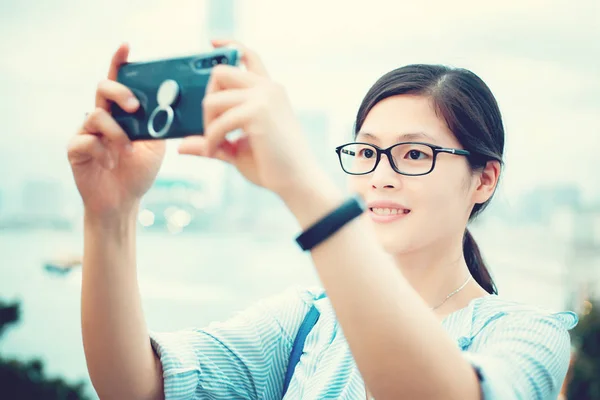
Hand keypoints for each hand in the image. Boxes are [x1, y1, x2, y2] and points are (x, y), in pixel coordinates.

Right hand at [67, 43, 165, 216]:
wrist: (123, 201)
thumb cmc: (139, 171)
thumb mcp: (156, 145)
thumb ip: (158, 124)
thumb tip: (170, 103)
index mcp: (121, 114)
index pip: (119, 83)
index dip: (119, 63)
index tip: (126, 47)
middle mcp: (102, 117)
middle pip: (103, 88)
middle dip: (120, 92)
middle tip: (134, 107)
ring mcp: (87, 132)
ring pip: (96, 115)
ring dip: (116, 132)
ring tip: (126, 150)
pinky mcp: (76, 148)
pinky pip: (87, 140)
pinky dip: (103, 152)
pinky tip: (110, 163)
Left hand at [178, 40, 321, 201]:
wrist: (297, 182)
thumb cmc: (273, 166)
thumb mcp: (238, 149)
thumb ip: (213, 140)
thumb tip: (181, 146)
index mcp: (269, 92)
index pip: (249, 56)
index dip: (229, 45)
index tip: (212, 43)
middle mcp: (268, 89)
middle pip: (220, 73)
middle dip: (206, 99)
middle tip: (210, 128)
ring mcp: (264, 98)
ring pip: (213, 99)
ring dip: (206, 125)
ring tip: (213, 146)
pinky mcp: (258, 113)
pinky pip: (219, 121)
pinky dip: (211, 139)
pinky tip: (215, 152)